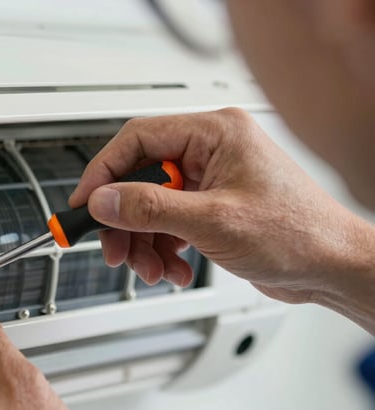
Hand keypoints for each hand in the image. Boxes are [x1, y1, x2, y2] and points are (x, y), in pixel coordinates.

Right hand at [69, 107, 374, 308]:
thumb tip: (103, 200)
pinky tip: (174, 270)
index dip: (103, 173)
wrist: (332, 268)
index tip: (83, 205)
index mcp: (214, 134)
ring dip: (144, 243)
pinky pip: (168, 224)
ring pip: (150, 207)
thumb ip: (150, 208)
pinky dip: (163, 250)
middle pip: (139, 179)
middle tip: (114, 250)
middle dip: (125, 222)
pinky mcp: (211, 207)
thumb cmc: (298, 233)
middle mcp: (210, 151)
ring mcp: (210, 180)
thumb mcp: (213, 221)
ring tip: (152, 270)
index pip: (138, 140)